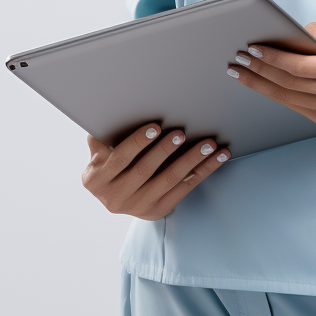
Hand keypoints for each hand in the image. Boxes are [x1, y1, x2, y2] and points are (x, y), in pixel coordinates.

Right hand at [82, 124, 229, 219]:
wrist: (115, 192)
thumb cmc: (109, 157)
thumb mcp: (99, 147)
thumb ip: (103, 132)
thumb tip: (110, 105)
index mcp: (96, 179)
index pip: (119, 159)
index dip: (137, 142)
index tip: (155, 126)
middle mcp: (114, 198)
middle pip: (145, 171)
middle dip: (165, 150)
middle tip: (182, 132)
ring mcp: (137, 207)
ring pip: (170, 180)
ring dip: (192, 160)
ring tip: (208, 144)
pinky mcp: (158, 210)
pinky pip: (185, 188)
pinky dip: (204, 170)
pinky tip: (218, 157)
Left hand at [227, 22, 315, 126]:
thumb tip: (289, 34)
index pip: (299, 66)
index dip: (272, 58)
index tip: (252, 48)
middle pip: (288, 84)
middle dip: (259, 71)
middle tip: (238, 61)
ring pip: (287, 99)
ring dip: (260, 85)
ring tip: (242, 72)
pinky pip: (295, 106)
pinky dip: (276, 94)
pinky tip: (262, 84)